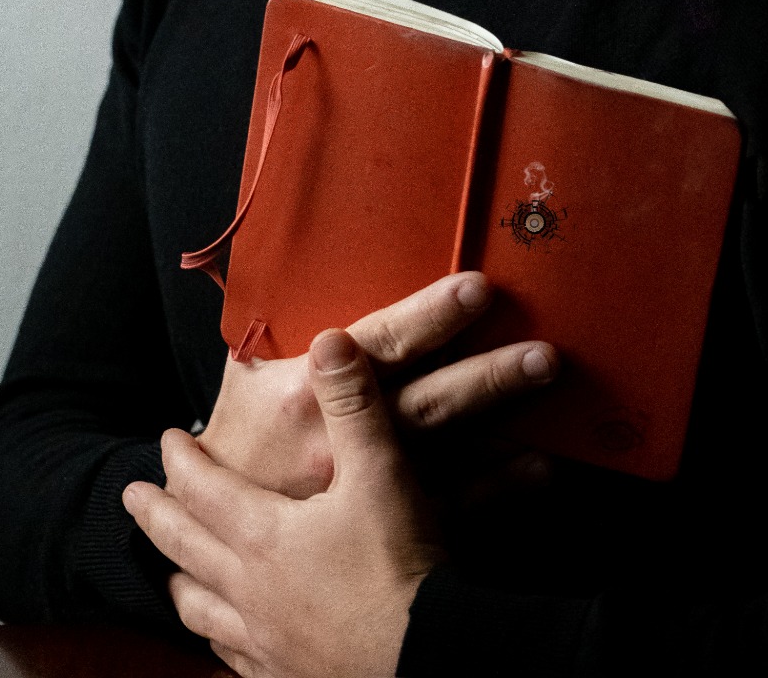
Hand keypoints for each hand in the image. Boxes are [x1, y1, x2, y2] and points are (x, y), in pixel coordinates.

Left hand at [124, 330, 442, 677]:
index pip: (203, 488)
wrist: (425, 658)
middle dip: (157, 517)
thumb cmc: (399, 565)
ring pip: (200, 610)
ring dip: (178, 584)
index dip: (181, 459)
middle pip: (186, 547)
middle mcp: (250, 589)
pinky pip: (231, 660)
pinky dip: (216, 644)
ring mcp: (263, 640)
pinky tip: (222, 644)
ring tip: (166, 576)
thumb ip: (352, 403)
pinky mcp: (284, 675)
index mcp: (264, 535)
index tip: (166, 439)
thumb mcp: (379, 471)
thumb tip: (329, 339)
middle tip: (131, 498)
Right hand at [199, 271, 555, 497]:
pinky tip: (539, 467)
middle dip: (487, 377)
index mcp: (306, 389)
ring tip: (554, 408)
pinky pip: (449, 507)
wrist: (213, 522)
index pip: (382, 343)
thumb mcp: (244, 364)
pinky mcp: (380, 525)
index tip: (477, 289)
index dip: (430, 316)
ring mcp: (363, 489)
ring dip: (502, 432)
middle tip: (541, 355)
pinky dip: (496, 490)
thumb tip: (298, 242)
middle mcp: (340, 440)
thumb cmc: (239, 427)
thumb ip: (280, 313)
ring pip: (445, 454)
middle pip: (427, 401)